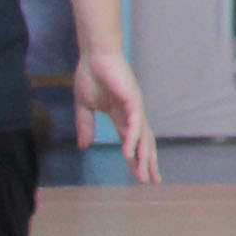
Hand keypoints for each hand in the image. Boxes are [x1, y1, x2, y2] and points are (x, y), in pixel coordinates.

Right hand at [77, 47, 159, 182]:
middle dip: (147, 162)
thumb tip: (84, 147)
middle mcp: (132, 113)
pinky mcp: (132, 100)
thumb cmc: (91, 75)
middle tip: (152, 181)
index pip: (132, 141)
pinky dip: (133, 140)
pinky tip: (129, 154)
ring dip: (143, 158)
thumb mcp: (84, 106)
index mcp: (122, 115)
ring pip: (142, 137)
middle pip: (143, 143)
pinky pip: (134, 124)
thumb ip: (85, 126)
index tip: (139, 175)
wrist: (94, 54)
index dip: (135, 158)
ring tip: (144, 176)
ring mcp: (134, 107)